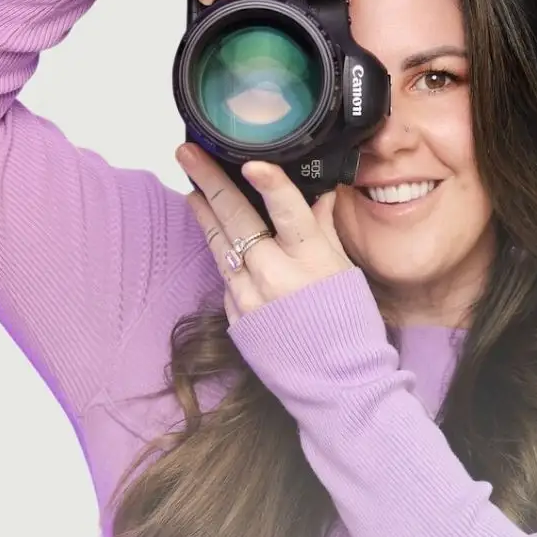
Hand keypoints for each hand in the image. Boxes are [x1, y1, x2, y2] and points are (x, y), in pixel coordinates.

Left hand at [177, 143, 354, 325]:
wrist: (337, 384)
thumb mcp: (344, 271)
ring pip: (220, 245)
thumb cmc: (349, 326)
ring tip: (191, 188)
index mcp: (312, 261)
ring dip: (204, 214)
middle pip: (237, 220)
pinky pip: (227, 278)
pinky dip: (224, 256)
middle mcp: (275, 277)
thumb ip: (322, 229)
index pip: (288, 212)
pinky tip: (218, 238)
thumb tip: (318, 193)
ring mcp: (250, 299)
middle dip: (208, 181)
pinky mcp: (236, 318)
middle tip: (187, 153)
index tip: (250, 162)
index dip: (269, 184)